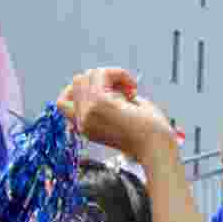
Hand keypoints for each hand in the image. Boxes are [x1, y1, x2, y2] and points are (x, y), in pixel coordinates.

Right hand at [56, 68, 176, 165]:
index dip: (82, 90)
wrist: (158, 148)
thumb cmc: (150, 134)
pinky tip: (133, 87)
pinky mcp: (100, 103)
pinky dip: (119, 74)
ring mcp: (89, 112)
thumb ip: (108, 99)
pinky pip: (101, 73)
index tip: (109, 92)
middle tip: (125, 92)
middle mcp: (83, 121)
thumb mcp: (123, 115)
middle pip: (77, 82)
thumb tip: (99, 75)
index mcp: (86, 128)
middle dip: (101, 79)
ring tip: (130, 90)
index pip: (63, 102)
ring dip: (112, 75)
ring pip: (87, 75)